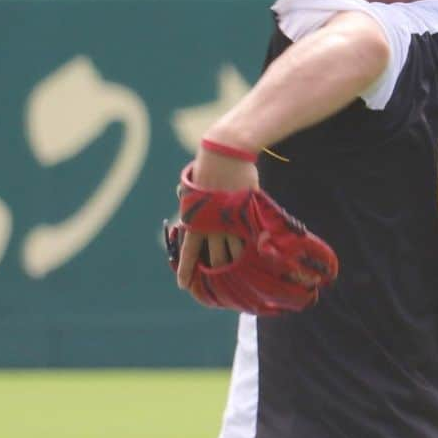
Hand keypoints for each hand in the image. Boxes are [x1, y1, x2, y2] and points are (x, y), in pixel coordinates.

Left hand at [175, 147, 258, 291]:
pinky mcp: (245, 214)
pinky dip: (252, 247)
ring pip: (234, 252)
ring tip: (241, 270)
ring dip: (236, 261)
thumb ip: (192, 206)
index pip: (188, 252)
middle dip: (217, 269)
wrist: (224, 152)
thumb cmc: (207, 168)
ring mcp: (229, 221)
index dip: (185, 270)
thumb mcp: (192, 189)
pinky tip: (256, 254)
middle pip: (214, 258)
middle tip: (219, 279)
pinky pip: (249, 238)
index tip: (183, 285)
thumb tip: (181, 207)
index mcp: (193, 220)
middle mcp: (210, 225)